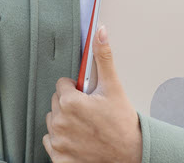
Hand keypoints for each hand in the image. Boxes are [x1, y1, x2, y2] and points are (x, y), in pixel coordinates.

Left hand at [43, 25, 141, 162]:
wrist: (132, 156)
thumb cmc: (123, 124)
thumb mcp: (114, 88)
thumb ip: (103, 58)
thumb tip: (100, 32)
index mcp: (70, 102)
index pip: (62, 85)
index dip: (76, 89)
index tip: (88, 97)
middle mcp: (60, 122)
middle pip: (56, 103)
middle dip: (70, 104)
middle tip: (90, 112)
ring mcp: (59, 142)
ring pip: (53, 122)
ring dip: (65, 122)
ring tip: (86, 126)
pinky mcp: (59, 158)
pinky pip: (51, 142)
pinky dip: (62, 141)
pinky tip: (79, 140)